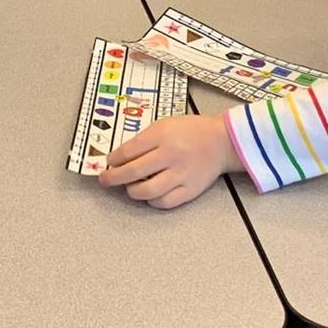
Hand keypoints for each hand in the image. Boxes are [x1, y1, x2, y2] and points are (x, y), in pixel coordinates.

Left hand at [100, 114, 235, 208]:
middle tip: (105, 180)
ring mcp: (181, 174)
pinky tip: (149, 194)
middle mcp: (171, 155)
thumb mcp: (164, 125)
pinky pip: (164, 202)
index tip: (108, 164)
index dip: (113, 160)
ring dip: (131, 191)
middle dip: (113, 178)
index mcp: (162, 135)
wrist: (222, 141)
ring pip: (146, 191)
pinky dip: (152, 201)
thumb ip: (143, 140)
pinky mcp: (190, 190)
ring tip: (130, 187)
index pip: (128, 151)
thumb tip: (120, 158)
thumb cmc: (190, 131)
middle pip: (133, 172)